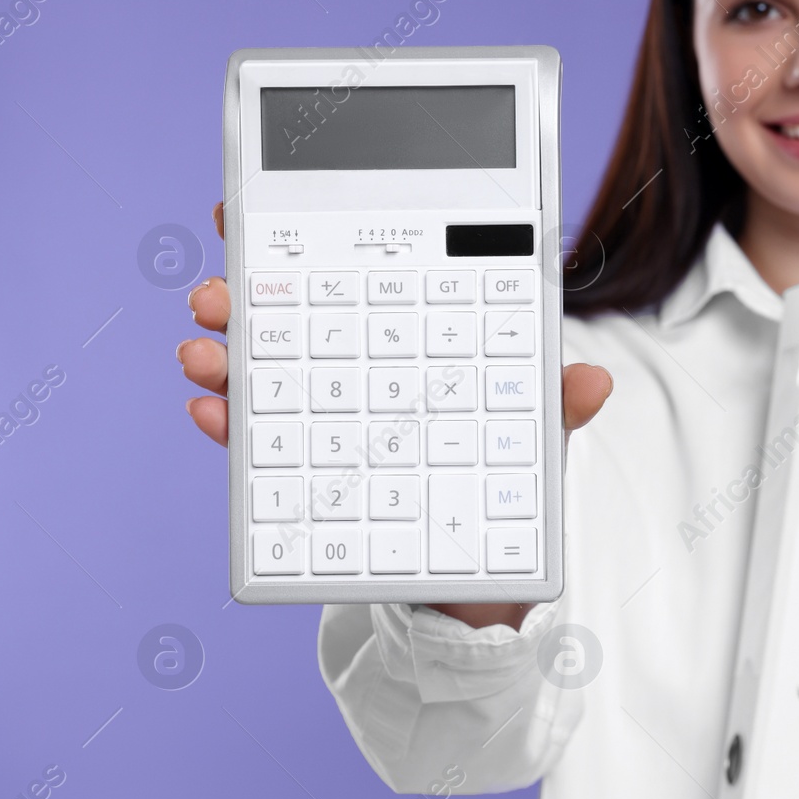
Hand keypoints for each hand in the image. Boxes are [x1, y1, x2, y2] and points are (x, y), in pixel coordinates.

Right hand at [180, 202, 611, 626]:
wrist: (483, 584)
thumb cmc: (505, 491)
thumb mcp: (536, 441)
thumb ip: (554, 408)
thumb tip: (593, 382)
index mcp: (404, 347)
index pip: (350, 283)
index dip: (297, 245)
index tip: (246, 214)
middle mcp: (356, 376)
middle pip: (290, 321)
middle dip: (241, 298)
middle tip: (215, 293)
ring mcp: (328, 423)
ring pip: (264, 378)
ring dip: (226, 359)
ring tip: (205, 354)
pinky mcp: (309, 477)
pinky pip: (260, 448)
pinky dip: (230, 428)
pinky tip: (211, 412)